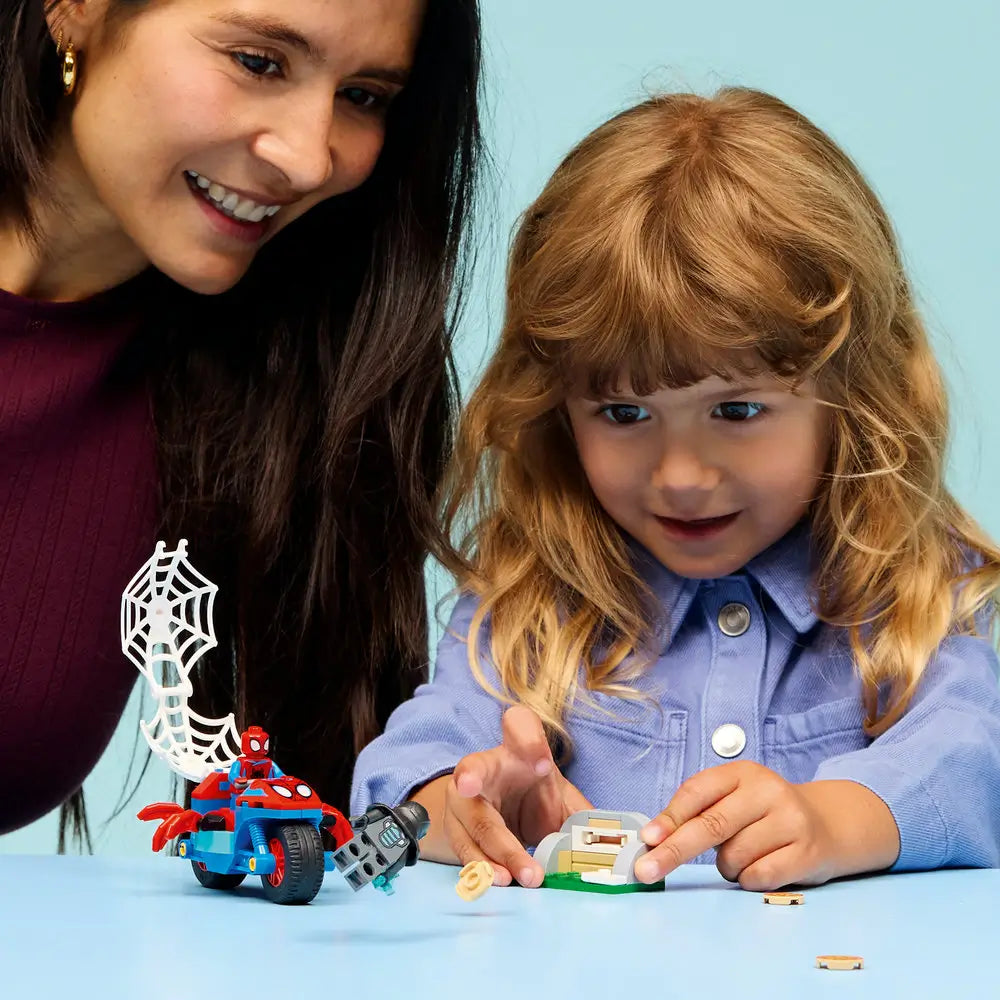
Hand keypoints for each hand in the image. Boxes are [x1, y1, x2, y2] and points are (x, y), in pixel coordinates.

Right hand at [442, 705, 591, 887]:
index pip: (519, 725)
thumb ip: (581, 814)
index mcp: (515, 748)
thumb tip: (612, 843)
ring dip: (496, 850)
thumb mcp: (559, 796)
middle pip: (476, 771)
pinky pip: (464, 849)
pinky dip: (482, 869)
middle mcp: (483, 766)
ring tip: (520, 875)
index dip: (528, 740)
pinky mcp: (455, 829)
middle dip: (477, 784)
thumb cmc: (533, 796)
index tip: (543, 763)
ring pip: (474, 821)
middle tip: (477, 793)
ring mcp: (462, 798)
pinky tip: (500, 882)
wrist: (499, 810)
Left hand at [633, 762, 899, 889]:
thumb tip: (654, 841)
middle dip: (674, 851)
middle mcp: (768, 791)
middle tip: (646, 871)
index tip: (647, 838)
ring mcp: (790, 820)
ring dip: (725, 866)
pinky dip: (747, 879)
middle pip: (711, 825)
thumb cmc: (764, 813)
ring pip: (733, 856)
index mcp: (743, 772)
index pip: (698, 791)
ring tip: (743, 855)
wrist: (829, 823)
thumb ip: (700, 812)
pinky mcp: (807, 853)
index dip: (670, 816)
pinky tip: (761, 867)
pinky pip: (757, 877)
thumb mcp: (735, 798)